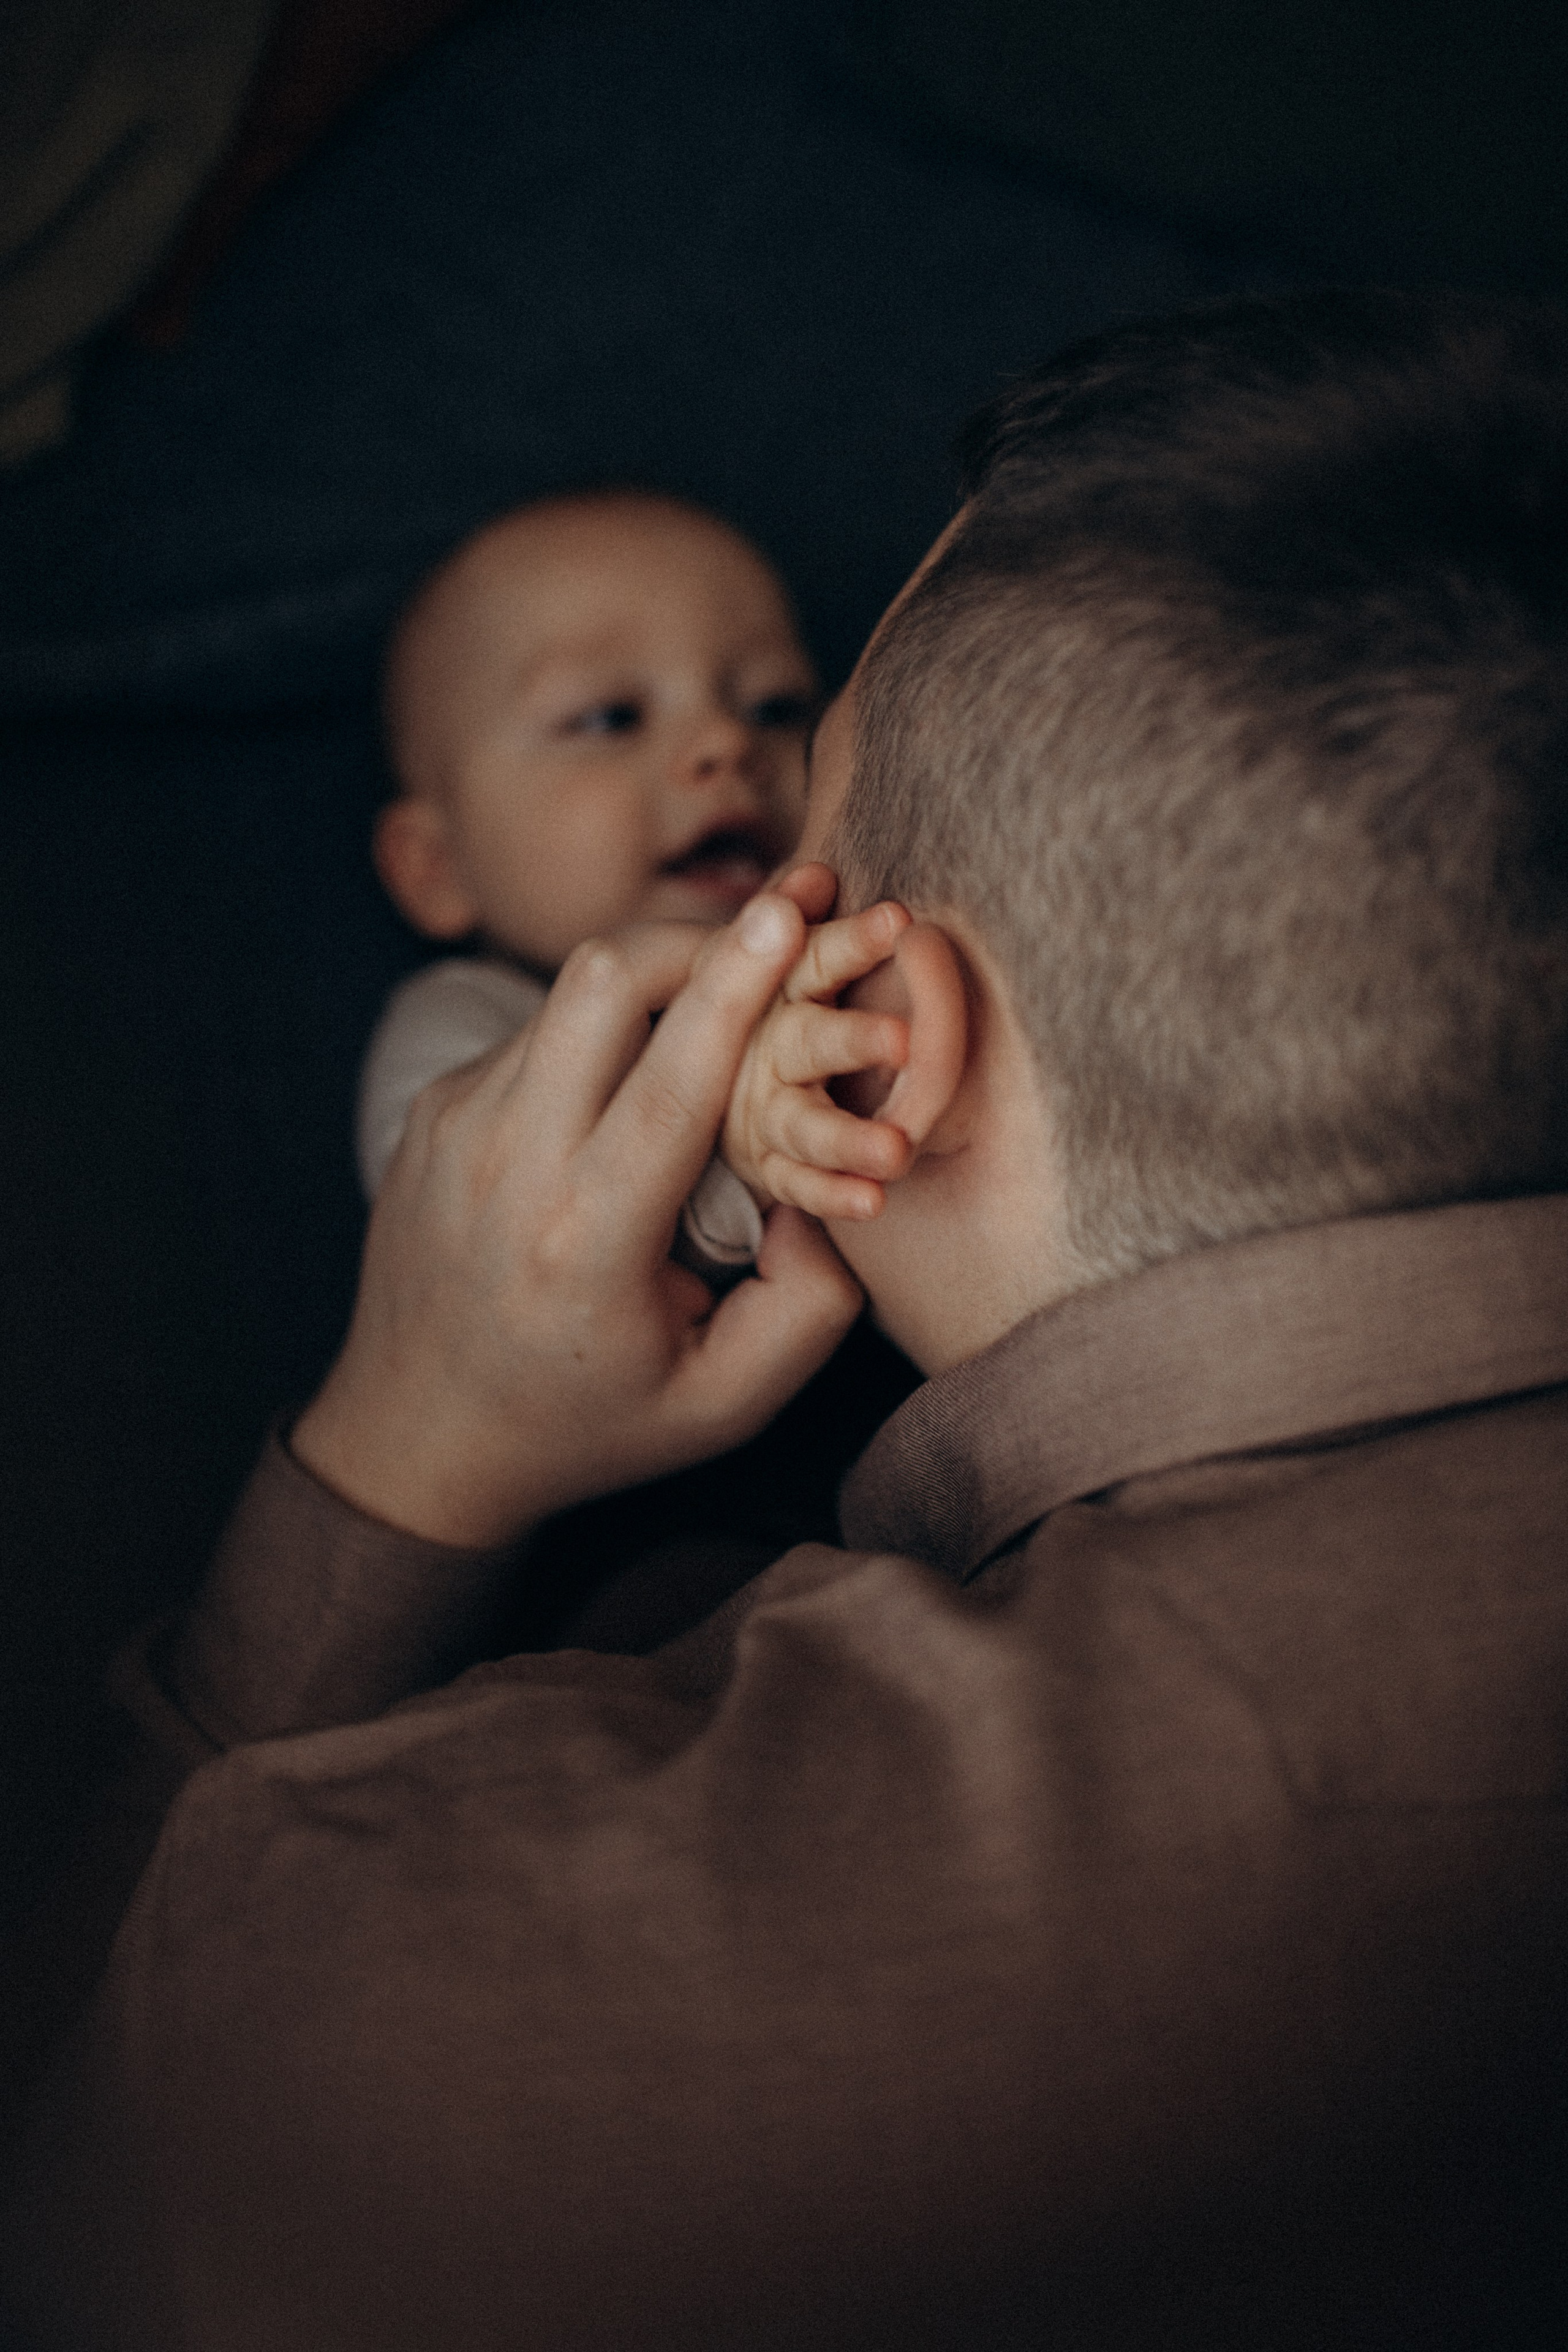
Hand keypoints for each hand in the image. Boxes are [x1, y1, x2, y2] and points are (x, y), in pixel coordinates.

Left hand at [292, 893, 863, 1545]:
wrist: (416, 1436)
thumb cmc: (589, 1424)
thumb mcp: (721, 1404)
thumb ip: (808, 1308)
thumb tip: (844, 1192)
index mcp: (587, 1241)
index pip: (670, 1081)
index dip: (734, 985)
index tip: (787, 909)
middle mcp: (508, 1166)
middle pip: (602, 982)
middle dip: (696, 939)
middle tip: (770, 934)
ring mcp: (456, 1126)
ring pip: (566, 995)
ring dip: (653, 983)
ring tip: (715, 1002)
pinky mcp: (432, 1109)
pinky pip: (534, 1034)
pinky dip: (599, 1034)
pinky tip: (631, 1080)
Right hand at [723, 896, 915, 1219]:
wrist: (689, 1090)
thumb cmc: (764, 1007)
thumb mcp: (777, 964)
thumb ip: (798, 921)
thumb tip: (817, 871)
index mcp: (771, 991)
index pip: (812, 960)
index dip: (852, 941)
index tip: (899, 920)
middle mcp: (760, 1051)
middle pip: (803, 1041)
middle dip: (850, 1040)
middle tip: (901, 1041)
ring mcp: (759, 1114)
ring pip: (802, 1125)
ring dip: (848, 1137)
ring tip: (897, 1151)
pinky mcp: (767, 1165)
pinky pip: (799, 1186)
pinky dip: (832, 1194)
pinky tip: (872, 1201)